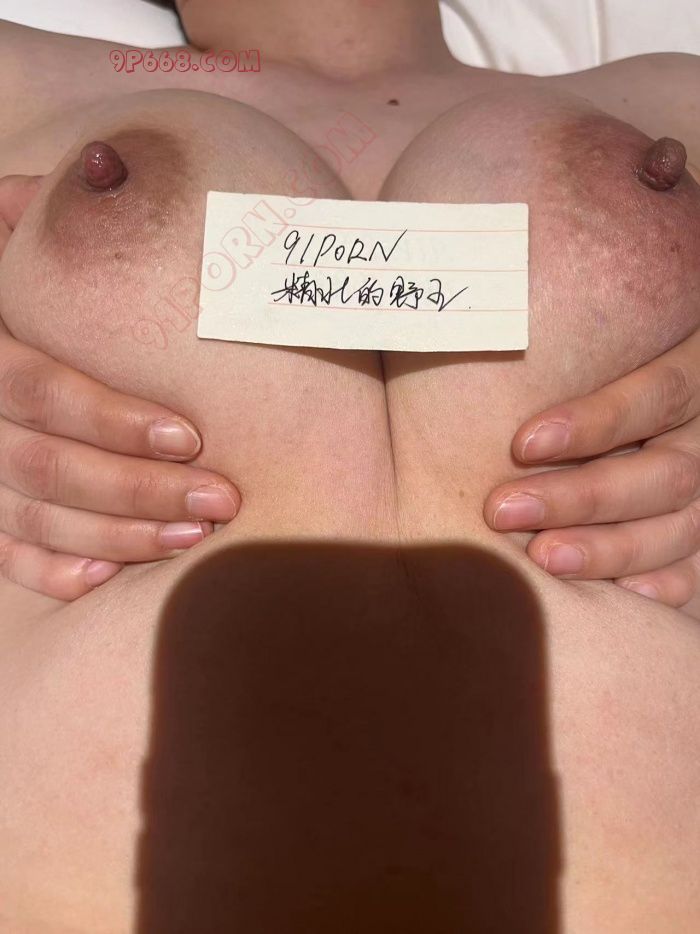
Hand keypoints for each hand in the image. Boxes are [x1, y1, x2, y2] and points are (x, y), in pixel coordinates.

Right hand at [0, 175, 240, 600]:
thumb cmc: (15, 284)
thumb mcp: (15, 240)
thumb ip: (40, 214)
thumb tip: (99, 164)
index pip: (34, 390)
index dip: (109, 418)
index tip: (190, 434)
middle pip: (39, 466)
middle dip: (136, 489)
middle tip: (220, 499)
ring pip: (29, 517)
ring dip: (115, 537)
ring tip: (194, 539)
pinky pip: (4, 553)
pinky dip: (50, 571)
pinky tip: (105, 582)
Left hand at [484, 329, 699, 613]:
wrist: (669, 415)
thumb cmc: (619, 358)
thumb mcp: (621, 335)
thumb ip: (574, 338)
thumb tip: (476, 331)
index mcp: (697, 372)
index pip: (658, 395)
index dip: (595, 422)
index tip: (523, 443)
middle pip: (666, 473)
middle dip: (582, 497)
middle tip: (502, 509)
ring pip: (681, 528)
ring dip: (609, 549)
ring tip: (542, 557)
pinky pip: (698, 571)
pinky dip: (661, 586)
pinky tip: (617, 596)